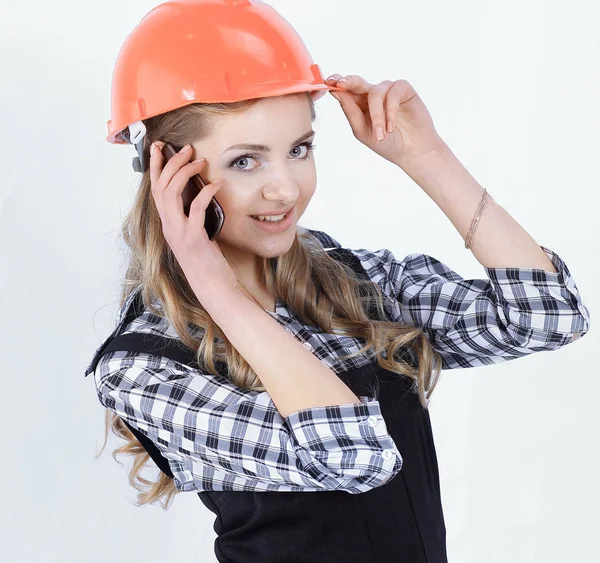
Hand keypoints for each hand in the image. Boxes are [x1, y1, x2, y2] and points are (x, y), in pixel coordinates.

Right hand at [149, 141, 239, 298]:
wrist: (212, 287)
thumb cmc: (207, 262)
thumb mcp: (195, 235)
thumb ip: (191, 217)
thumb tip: (199, 193)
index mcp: (168, 224)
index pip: (156, 190)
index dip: (155, 167)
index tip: (158, 148)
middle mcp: (169, 227)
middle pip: (161, 187)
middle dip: (171, 163)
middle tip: (186, 149)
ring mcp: (179, 233)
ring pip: (172, 194)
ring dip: (184, 173)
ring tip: (200, 161)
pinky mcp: (194, 238)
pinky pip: (196, 208)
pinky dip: (206, 193)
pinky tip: (216, 184)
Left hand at [325, 74, 444, 167]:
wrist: (411, 152)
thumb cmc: (386, 143)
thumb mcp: (362, 130)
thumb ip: (350, 112)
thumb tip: (336, 92)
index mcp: (360, 104)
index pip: (346, 90)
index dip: (337, 84)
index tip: (328, 82)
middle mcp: (373, 94)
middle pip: (357, 82)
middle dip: (348, 82)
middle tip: (340, 84)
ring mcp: (388, 90)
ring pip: (375, 92)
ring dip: (377, 115)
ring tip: (381, 134)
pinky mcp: (404, 90)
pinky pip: (393, 93)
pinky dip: (390, 111)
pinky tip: (391, 126)